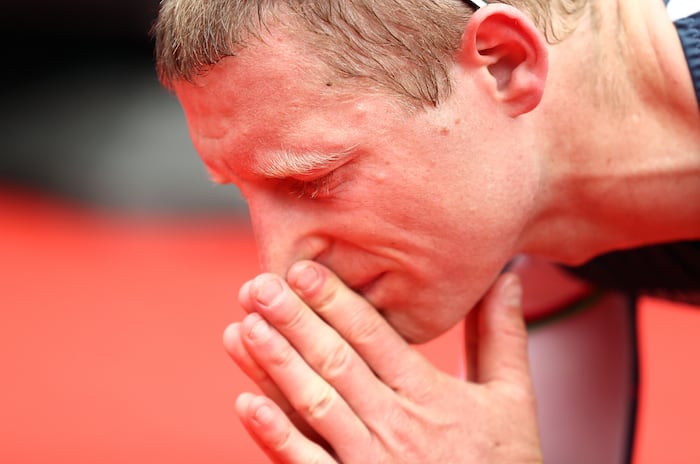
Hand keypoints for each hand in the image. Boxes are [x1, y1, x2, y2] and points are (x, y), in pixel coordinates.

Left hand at [224, 261, 542, 462]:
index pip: (374, 337)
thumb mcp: (512, 399)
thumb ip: (501, 337)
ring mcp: (371, 462)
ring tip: (243, 328)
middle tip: (257, 287)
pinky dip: (276, 436)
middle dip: (293, 323)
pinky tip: (246, 404)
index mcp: (429, 394)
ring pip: (315, 406)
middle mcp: (397, 424)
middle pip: (337, 364)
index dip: (336, 302)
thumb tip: (508, 278)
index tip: (302, 270)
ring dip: (276, 367)